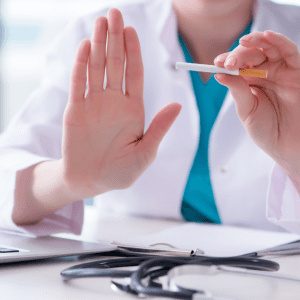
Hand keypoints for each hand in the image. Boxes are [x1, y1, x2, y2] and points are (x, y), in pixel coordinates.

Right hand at [62, 8, 180, 197]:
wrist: (92, 181)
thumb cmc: (121, 172)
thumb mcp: (145, 152)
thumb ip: (159, 128)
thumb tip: (177, 105)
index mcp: (133, 109)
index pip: (134, 73)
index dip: (133, 51)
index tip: (132, 30)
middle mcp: (114, 101)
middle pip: (116, 64)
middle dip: (115, 39)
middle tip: (114, 13)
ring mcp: (94, 103)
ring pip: (97, 67)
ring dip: (99, 44)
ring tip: (100, 22)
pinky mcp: (76, 110)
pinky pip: (78, 83)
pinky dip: (81, 65)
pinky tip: (86, 47)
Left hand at [214, 31, 299, 190]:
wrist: (288, 147)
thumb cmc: (267, 131)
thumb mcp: (247, 111)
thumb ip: (237, 91)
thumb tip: (219, 74)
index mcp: (250, 82)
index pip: (237, 65)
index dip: (227, 61)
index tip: (216, 63)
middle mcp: (265, 74)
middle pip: (251, 54)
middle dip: (238, 55)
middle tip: (228, 62)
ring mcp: (281, 71)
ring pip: (269, 48)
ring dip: (256, 41)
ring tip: (244, 42)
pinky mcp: (297, 72)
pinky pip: (289, 52)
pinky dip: (279, 42)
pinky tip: (266, 37)